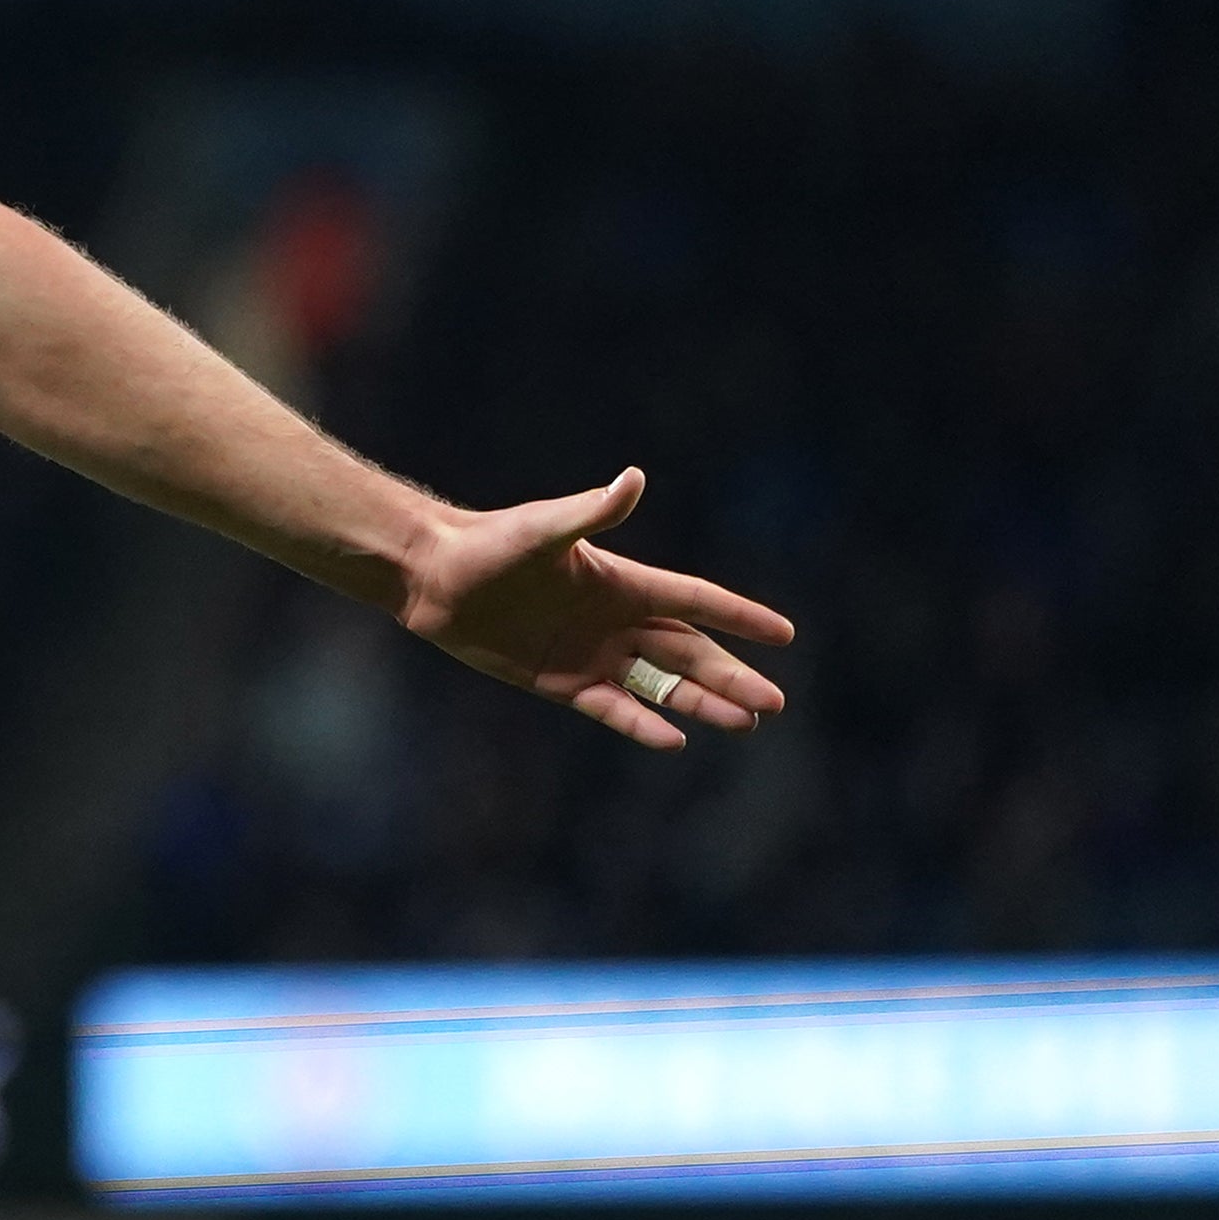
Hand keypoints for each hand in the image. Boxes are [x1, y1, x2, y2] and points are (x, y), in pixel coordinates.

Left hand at [398, 469, 792, 747]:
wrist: (433, 575)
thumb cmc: (489, 544)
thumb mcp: (543, 530)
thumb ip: (592, 512)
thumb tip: (633, 478)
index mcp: (621, 582)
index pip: (696, 601)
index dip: (739, 617)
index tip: (785, 634)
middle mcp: (614, 620)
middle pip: (687, 653)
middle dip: (731, 676)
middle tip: (775, 702)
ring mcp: (589, 652)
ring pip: (659, 684)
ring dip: (700, 703)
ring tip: (746, 723)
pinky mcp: (559, 681)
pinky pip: (610, 706)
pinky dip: (641, 723)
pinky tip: (675, 740)